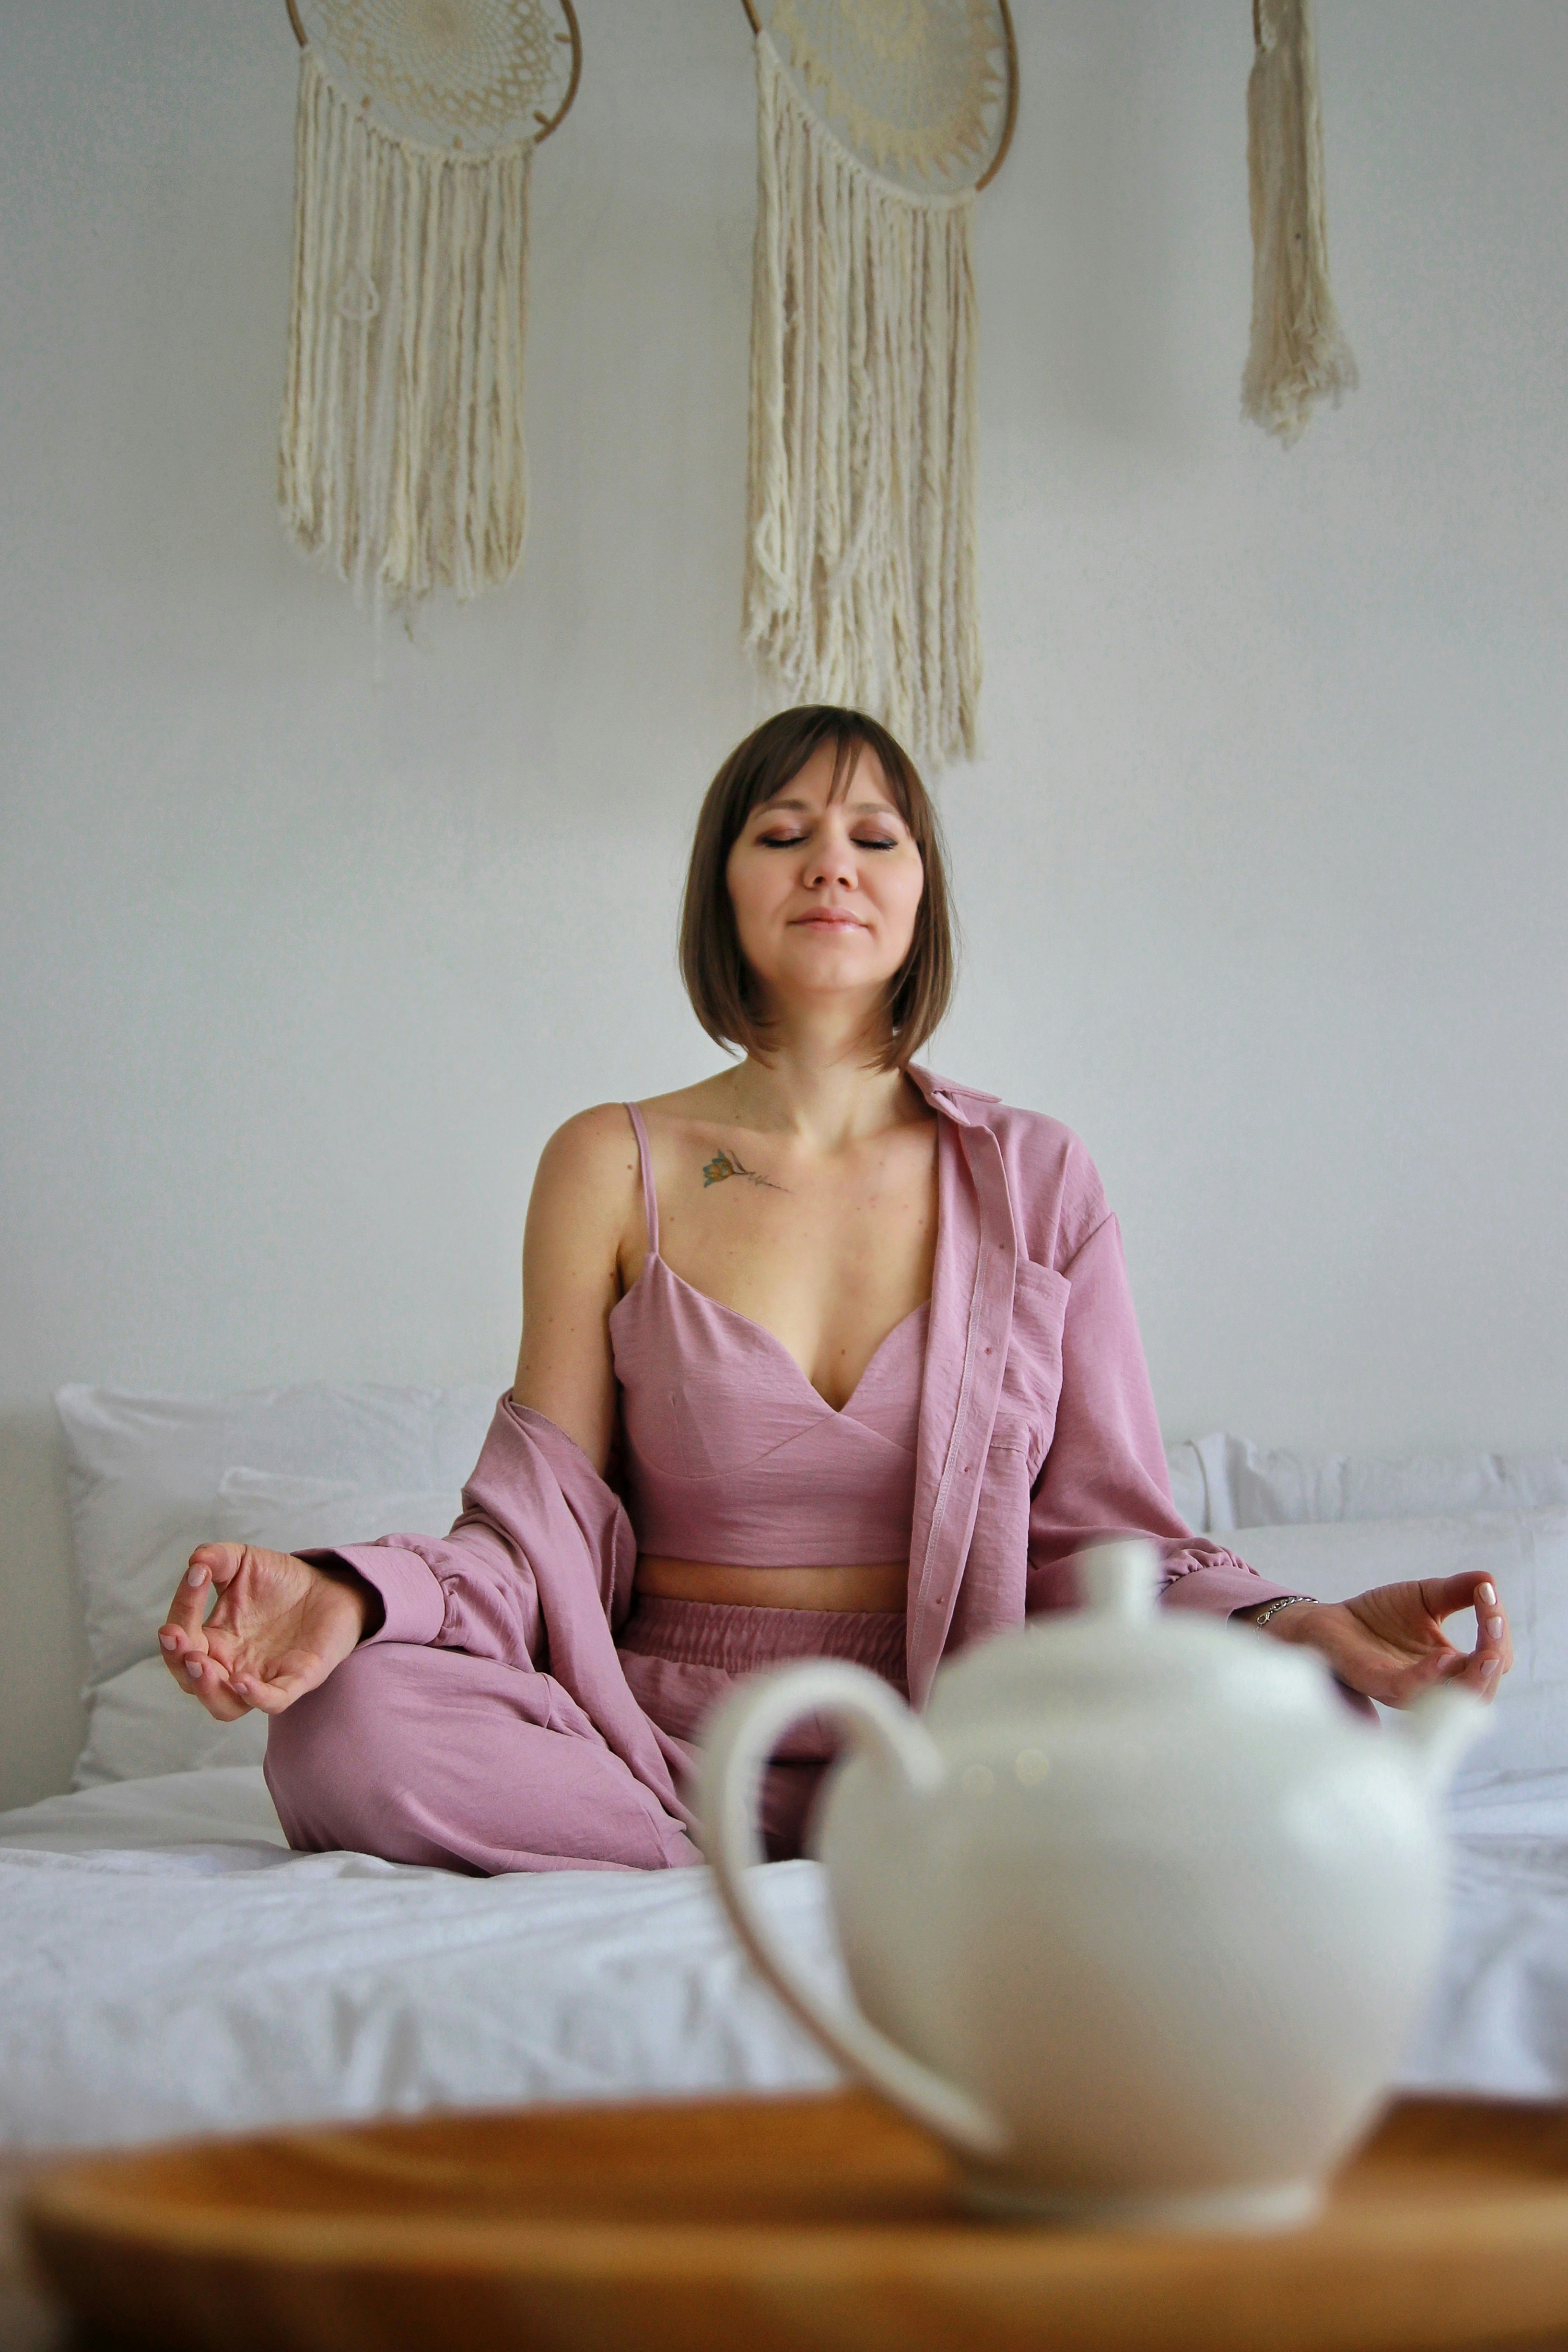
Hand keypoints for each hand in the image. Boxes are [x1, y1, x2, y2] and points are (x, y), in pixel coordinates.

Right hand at [157, 1545, 370, 1719]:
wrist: (329, 1589)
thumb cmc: (280, 1581)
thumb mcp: (244, 1562)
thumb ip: (218, 1558)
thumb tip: (196, 1559)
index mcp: (214, 1640)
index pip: (184, 1636)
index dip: (182, 1608)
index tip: (196, 1574)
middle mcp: (232, 1665)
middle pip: (192, 1679)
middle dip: (178, 1660)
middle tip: (174, 1635)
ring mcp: (262, 1677)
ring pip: (225, 1706)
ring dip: (207, 1689)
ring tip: (199, 1662)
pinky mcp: (297, 1681)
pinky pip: (273, 1701)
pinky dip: (257, 1697)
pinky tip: (242, 1682)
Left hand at [1248, 1576, 1512, 1707]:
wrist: (1328, 1620)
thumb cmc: (1377, 1616)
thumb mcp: (1424, 1597)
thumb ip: (1456, 1591)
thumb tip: (1489, 1581)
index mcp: (1449, 1665)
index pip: (1491, 1659)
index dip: (1497, 1631)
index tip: (1489, 1594)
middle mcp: (1432, 1683)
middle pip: (1481, 1690)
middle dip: (1494, 1660)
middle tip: (1494, 1625)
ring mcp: (1405, 1686)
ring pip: (1451, 1699)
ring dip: (1474, 1678)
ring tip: (1486, 1652)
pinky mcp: (1375, 1681)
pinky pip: (1407, 1689)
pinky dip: (1429, 1677)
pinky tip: (1443, 1657)